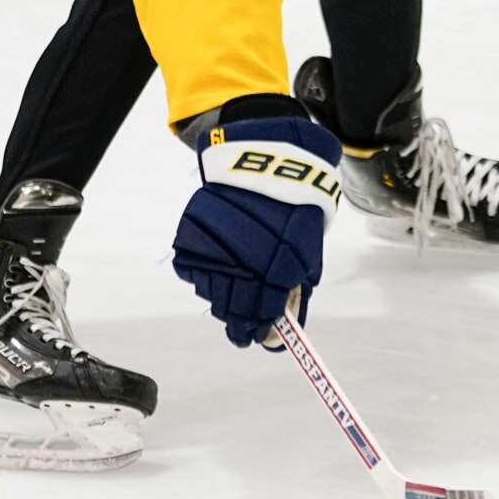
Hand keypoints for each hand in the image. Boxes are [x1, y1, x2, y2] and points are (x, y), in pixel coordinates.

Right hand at [171, 109, 341, 348]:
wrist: (263, 159)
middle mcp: (243, 262)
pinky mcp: (191, 236)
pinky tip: (220, 265)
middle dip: (241, 322)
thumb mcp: (307, 249)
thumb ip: (295, 289)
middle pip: (234, 310)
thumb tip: (284, 324)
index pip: (265, 316)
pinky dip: (206, 274)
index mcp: (278, 268)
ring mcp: (214, 250)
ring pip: (212, 293)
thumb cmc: (293, 206)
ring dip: (223, 298)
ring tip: (233, 289)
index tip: (262, 339)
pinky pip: (194, 271)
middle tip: (243, 327)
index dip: (263, 332)